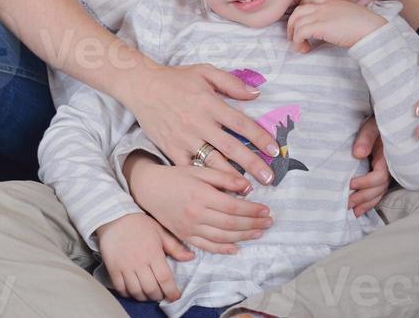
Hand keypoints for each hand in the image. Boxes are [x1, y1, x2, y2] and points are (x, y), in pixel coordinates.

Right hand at [97, 214, 191, 302]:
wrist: (115, 216)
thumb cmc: (139, 223)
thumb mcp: (159, 231)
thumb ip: (174, 247)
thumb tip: (191, 257)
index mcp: (153, 253)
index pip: (164, 279)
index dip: (171, 291)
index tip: (175, 296)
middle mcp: (139, 262)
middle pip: (151, 289)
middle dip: (158, 295)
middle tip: (161, 294)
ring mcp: (125, 266)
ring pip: (136, 291)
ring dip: (144, 297)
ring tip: (148, 293)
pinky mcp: (113, 268)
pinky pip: (121, 289)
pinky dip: (128, 294)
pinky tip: (133, 290)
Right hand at [124, 154, 272, 253]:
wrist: (149, 189)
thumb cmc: (176, 176)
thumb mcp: (199, 170)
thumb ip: (224, 177)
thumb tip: (247, 187)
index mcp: (201, 195)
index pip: (233, 206)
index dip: (252, 210)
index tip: (266, 210)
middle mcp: (196, 214)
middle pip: (231, 223)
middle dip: (253, 224)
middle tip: (269, 222)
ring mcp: (190, 229)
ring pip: (223, 237)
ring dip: (244, 237)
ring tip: (259, 232)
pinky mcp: (185, 237)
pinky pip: (208, 247)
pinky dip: (224, 249)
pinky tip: (236, 247)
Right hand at [125, 65, 279, 184]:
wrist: (142, 87)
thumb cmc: (175, 78)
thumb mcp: (204, 71)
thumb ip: (231, 82)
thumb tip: (256, 94)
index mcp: (210, 103)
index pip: (241, 123)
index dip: (259, 137)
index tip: (274, 150)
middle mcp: (199, 123)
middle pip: (231, 147)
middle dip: (253, 164)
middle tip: (270, 178)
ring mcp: (185, 138)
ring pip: (213, 162)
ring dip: (232, 177)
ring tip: (249, 189)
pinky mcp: (172, 149)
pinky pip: (191, 168)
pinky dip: (204, 180)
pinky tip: (217, 190)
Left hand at [287, 0, 385, 50]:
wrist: (373, 30)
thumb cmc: (366, 26)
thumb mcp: (348, 15)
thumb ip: (335, 17)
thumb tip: (326, 30)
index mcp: (332, 0)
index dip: (300, 9)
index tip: (301, 22)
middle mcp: (324, 4)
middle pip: (297, 9)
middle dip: (292, 24)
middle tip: (294, 37)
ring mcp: (321, 14)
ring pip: (295, 21)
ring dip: (293, 35)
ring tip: (299, 46)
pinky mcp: (320, 26)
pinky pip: (300, 32)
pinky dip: (297, 42)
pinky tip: (304, 49)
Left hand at [349, 118, 390, 215]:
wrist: (385, 121)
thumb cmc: (377, 122)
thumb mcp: (371, 126)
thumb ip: (365, 138)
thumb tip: (358, 154)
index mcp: (388, 157)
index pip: (380, 176)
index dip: (366, 182)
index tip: (350, 183)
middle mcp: (390, 168)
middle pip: (379, 188)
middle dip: (363, 197)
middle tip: (347, 202)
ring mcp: (387, 172)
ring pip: (379, 193)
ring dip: (366, 203)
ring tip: (352, 211)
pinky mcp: (382, 174)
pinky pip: (378, 192)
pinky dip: (369, 202)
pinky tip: (359, 211)